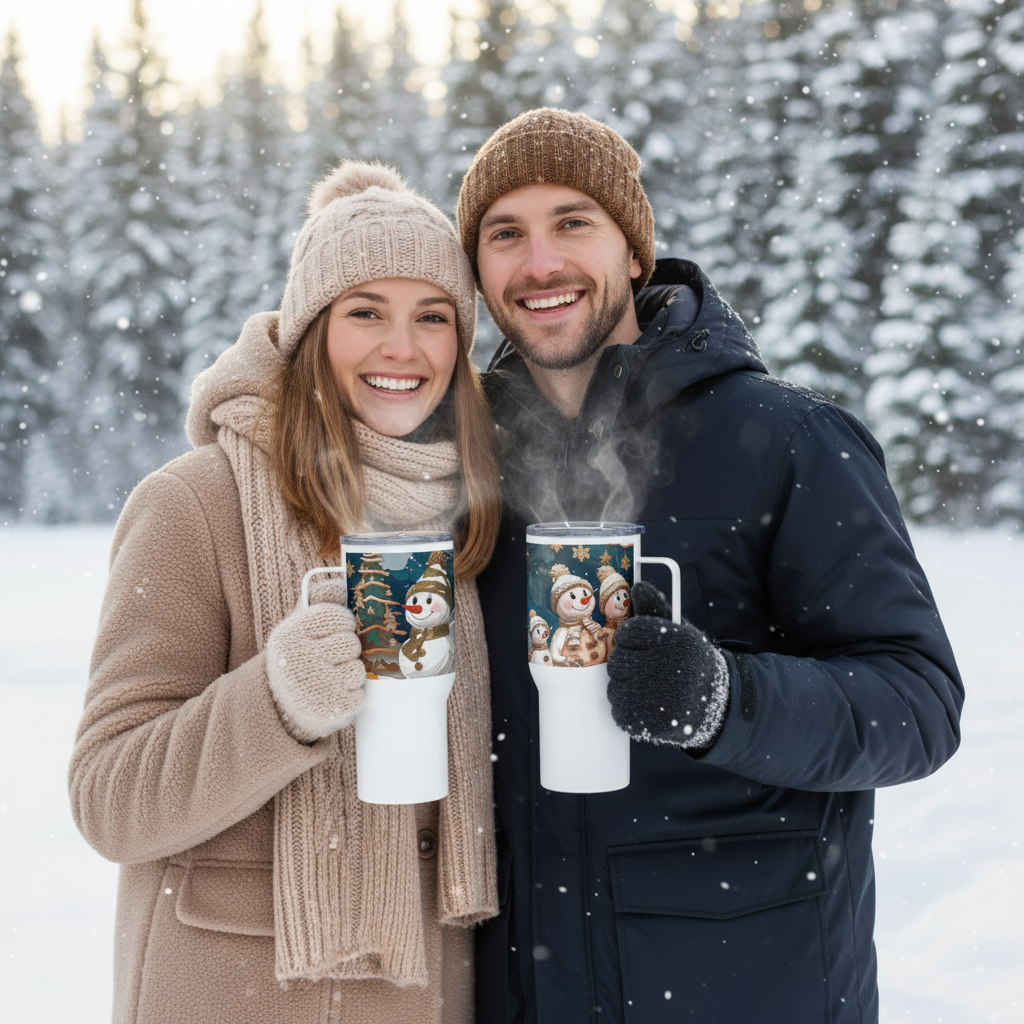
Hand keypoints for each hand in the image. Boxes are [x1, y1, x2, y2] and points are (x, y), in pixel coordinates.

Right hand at [266, 586, 364, 743]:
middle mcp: (297, 661)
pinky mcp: (325, 712)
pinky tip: (334, 694)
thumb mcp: (302, 624)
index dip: (344, 622)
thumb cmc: (301, 654)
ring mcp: (312, 688)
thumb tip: (344, 581)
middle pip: (350, 644)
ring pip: (357, 671)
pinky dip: (351, 696)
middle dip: (349, 649)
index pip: (336, 616)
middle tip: (334, 656)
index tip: (339, 629)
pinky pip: (358, 696)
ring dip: (351, 672)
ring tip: (333, 676)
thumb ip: (322, 599)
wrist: (280, 704)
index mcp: (290, 634)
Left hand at [606, 581, 730, 749]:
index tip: (642, 646)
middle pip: (618, 660)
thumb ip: (656, 608)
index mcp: (672, 640)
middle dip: (628, 664)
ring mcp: (655, 698)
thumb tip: (638, 586)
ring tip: (649, 688)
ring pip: (614, 687)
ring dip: (626, 687)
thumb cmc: (690, 662)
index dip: (630, 639)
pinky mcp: (648, 723)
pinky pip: (619, 711)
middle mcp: (664, 667)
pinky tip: (647, 705)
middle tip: (646, 669)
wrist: (717, 703)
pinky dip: (628, 709)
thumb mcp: (679, 632)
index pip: (628, 632)